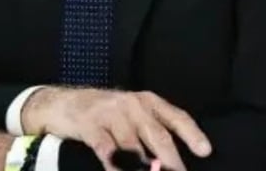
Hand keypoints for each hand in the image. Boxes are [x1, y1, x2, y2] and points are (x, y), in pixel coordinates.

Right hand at [21, 88, 210, 170]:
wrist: (61, 103)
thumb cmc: (104, 113)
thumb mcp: (130, 114)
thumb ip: (150, 132)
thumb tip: (170, 161)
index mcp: (147, 102)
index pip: (176, 117)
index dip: (192, 134)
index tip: (205, 151)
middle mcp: (132, 105)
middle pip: (157, 135)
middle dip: (171, 159)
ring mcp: (111, 114)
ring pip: (134, 146)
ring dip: (144, 166)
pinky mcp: (91, 126)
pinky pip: (108, 151)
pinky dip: (116, 166)